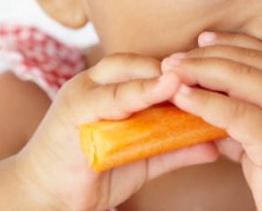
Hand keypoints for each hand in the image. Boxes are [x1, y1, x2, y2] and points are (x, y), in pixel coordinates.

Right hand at [14, 53, 218, 210]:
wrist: (47, 197)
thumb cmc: (95, 172)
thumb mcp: (141, 158)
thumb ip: (174, 147)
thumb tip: (214, 146)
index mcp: (112, 88)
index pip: (148, 67)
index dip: (178, 69)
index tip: (211, 74)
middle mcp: (96, 83)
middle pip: (137, 64)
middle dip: (170, 69)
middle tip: (205, 74)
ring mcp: (83, 93)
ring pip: (124, 76)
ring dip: (156, 78)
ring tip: (184, 79)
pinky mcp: (72, 110)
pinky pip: (109, 98)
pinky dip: (137, 93)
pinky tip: (164, 90)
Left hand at [162, 32, 261, 210]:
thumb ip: (242, 120)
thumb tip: (205, 109)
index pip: (261, 52)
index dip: (229, 42)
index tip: (201, 40)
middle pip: (247, 58)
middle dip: (207, 54)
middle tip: (175, 57)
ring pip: (240, 76)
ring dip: (200, 69)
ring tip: (171, 70)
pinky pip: (234, 112)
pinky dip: (204, 101)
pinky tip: (182, 97)